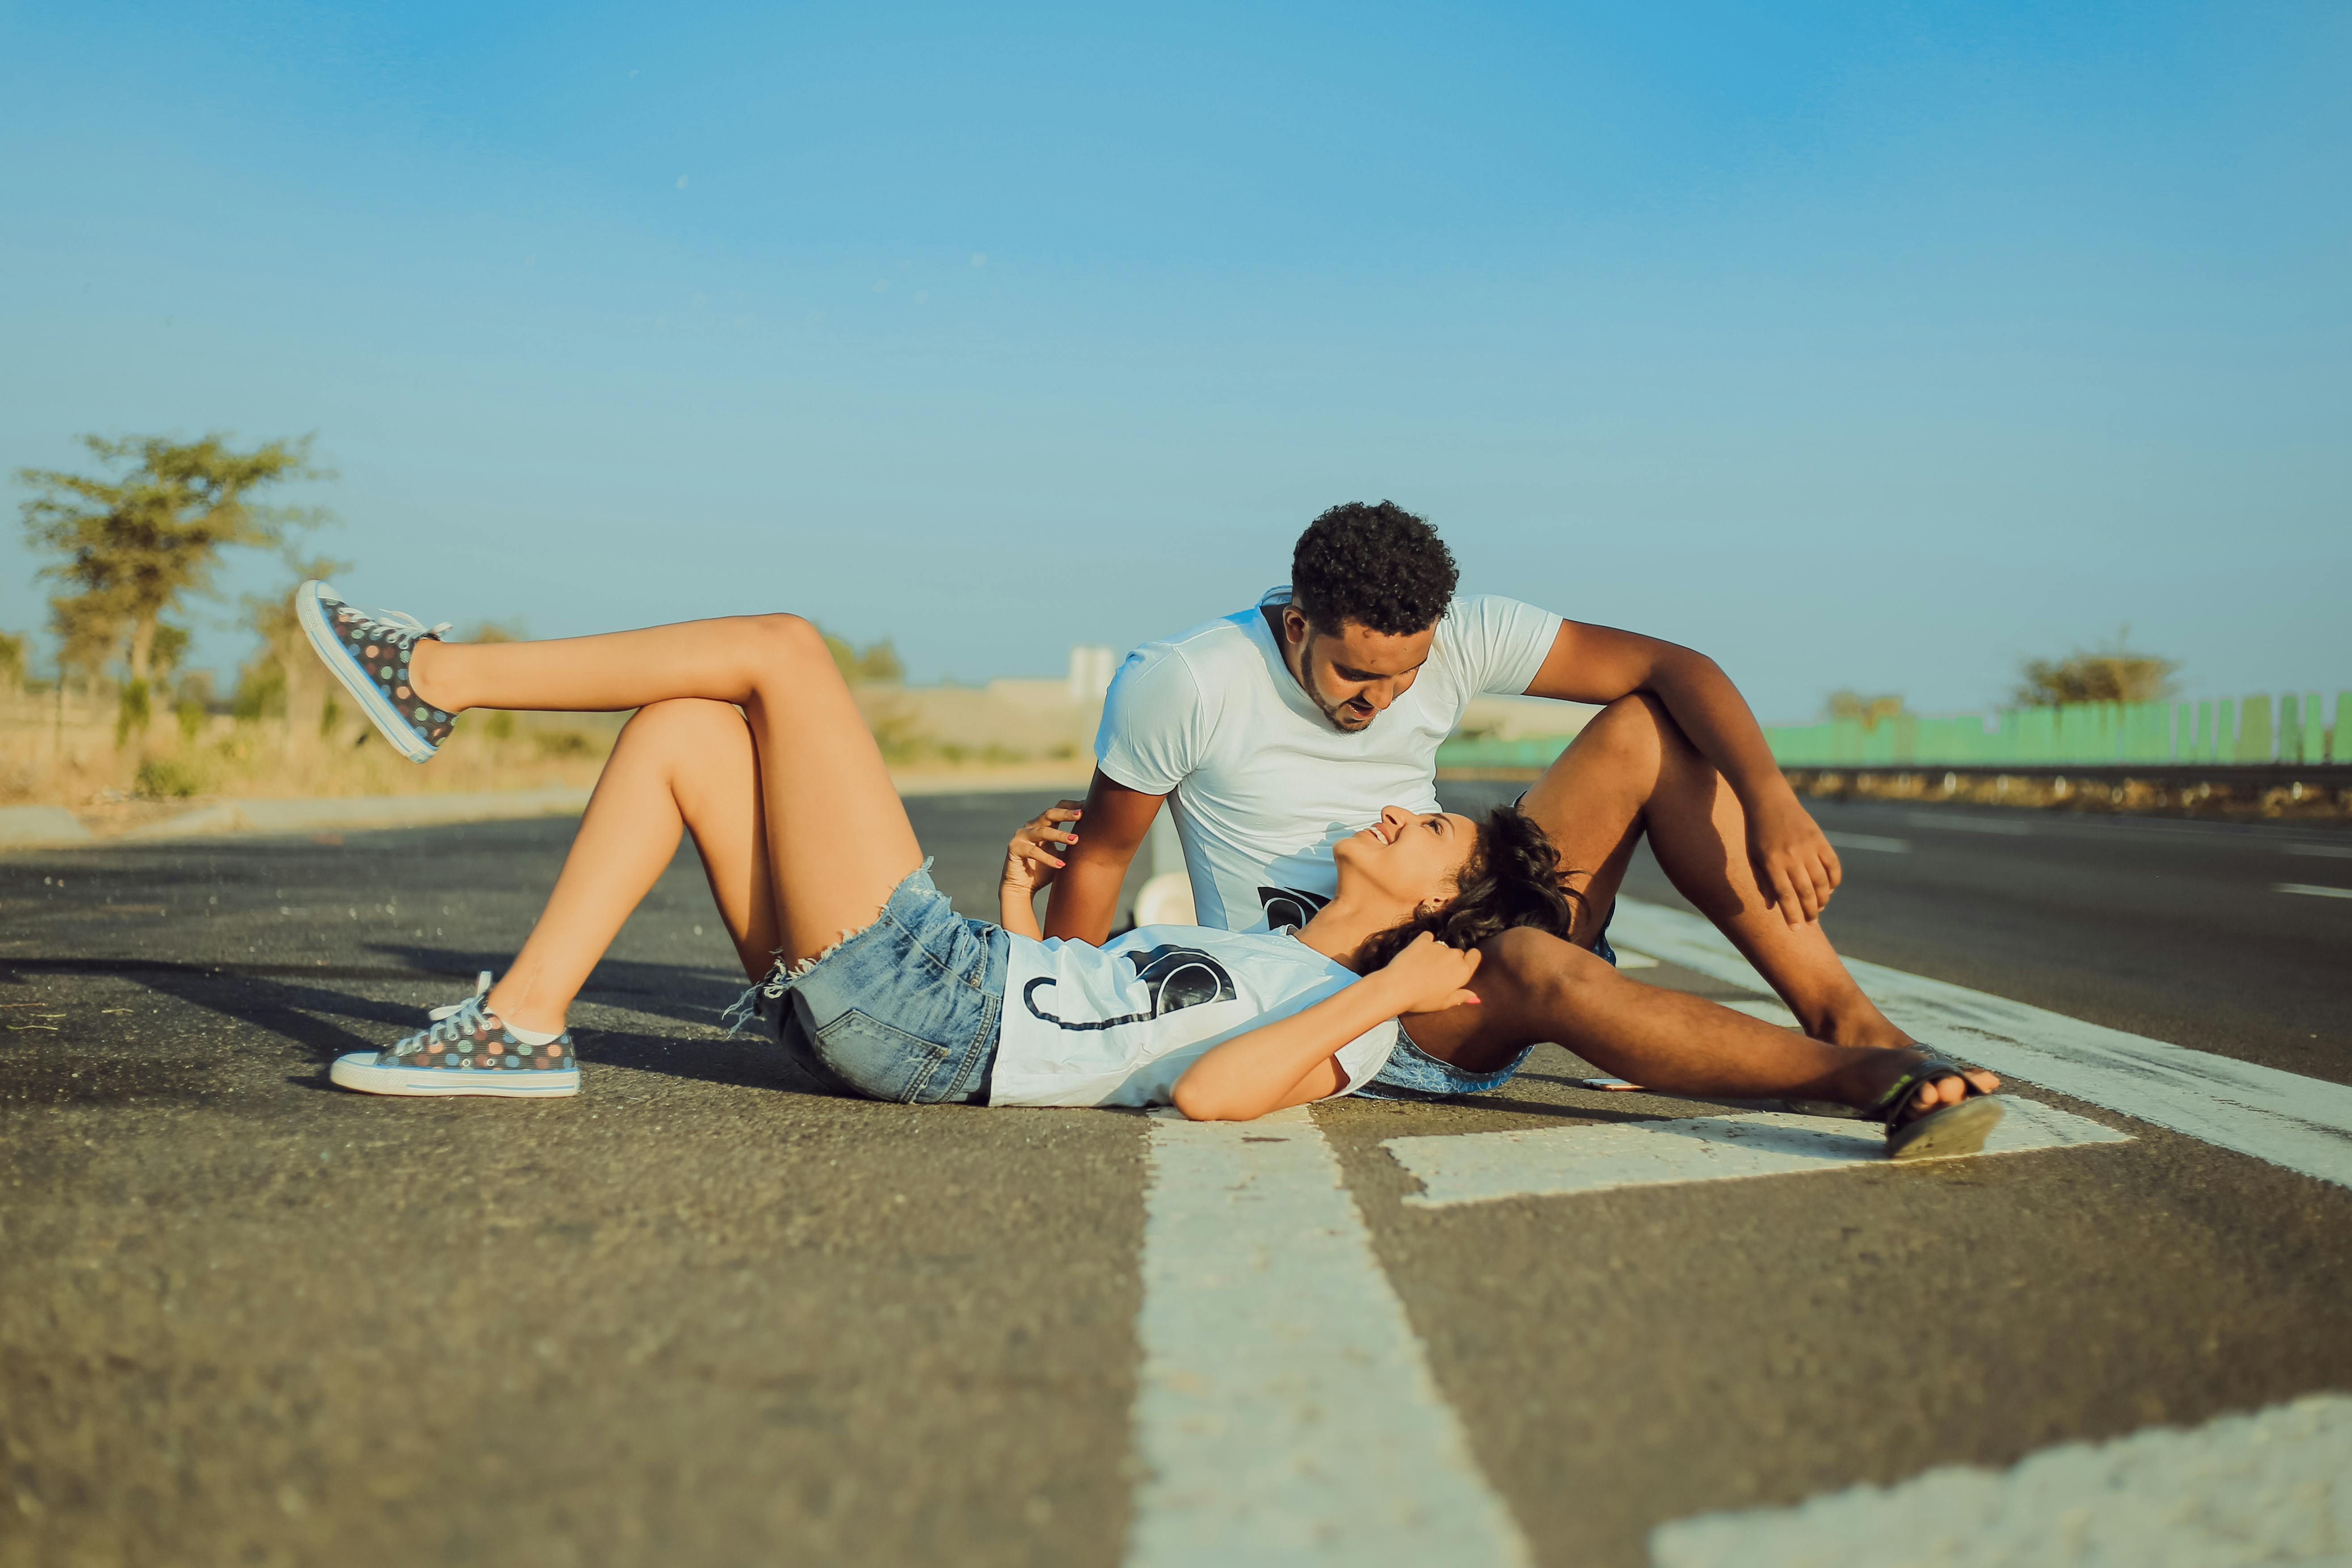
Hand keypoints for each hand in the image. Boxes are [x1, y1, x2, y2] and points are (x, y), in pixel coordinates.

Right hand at [1002, 801, 1083, 896]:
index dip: (1071, 806)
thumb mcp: (1062, 856)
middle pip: (1049, 814)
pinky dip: (1047, 858)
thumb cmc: (1044, 870)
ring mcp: (1021, 836)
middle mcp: (1031, 826)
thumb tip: (1097, 838)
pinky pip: (1032, 851)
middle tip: (1081, 814)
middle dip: (1065, 814)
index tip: (1088, 805)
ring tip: (1075, 840)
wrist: (1022, 888)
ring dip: (1059, 835)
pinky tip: (1061, 865)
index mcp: (1042, 824)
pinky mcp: (1014, 849)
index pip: (1057, 809)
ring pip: (1041, 831)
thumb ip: (1072, 845)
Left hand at [1375, 931, 1482, 1013]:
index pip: (1475, 956)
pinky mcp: (1423, 940)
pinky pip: (1428, 937)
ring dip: (1436, 954)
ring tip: (1422, 967)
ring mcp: (1438, 946)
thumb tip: (1475, 997)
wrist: (1397, 988)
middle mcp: (1454, 956)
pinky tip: (1417, 953)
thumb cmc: (1422, 999)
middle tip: (1437, 973)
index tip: (1462, 963)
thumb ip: (1461, 997)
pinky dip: (1424, 943)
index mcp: (1463, 972)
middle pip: (1457, 953)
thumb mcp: (1444, 1003)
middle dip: (1450, 961)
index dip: (1470, 958)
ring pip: (1442, 947)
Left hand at [1748, 795, 1841, 924]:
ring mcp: (1808, 847)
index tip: (1796, 930)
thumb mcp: (1753, 857)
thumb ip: (1763, 881)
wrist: (1769, 800)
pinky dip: (1834, 880)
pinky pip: (1833, 866)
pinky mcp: (1820, 840)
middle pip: (1806, 892)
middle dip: (1810, 912)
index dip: (1792, 915)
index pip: (1785, 896)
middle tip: (1812, 922)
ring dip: (1823, 899)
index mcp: (1772, 862)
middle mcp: (1792, 856)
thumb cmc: (1756, 831)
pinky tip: (1830, 889)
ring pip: (1822, 882)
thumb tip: (1772, 906)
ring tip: (1819, 907)